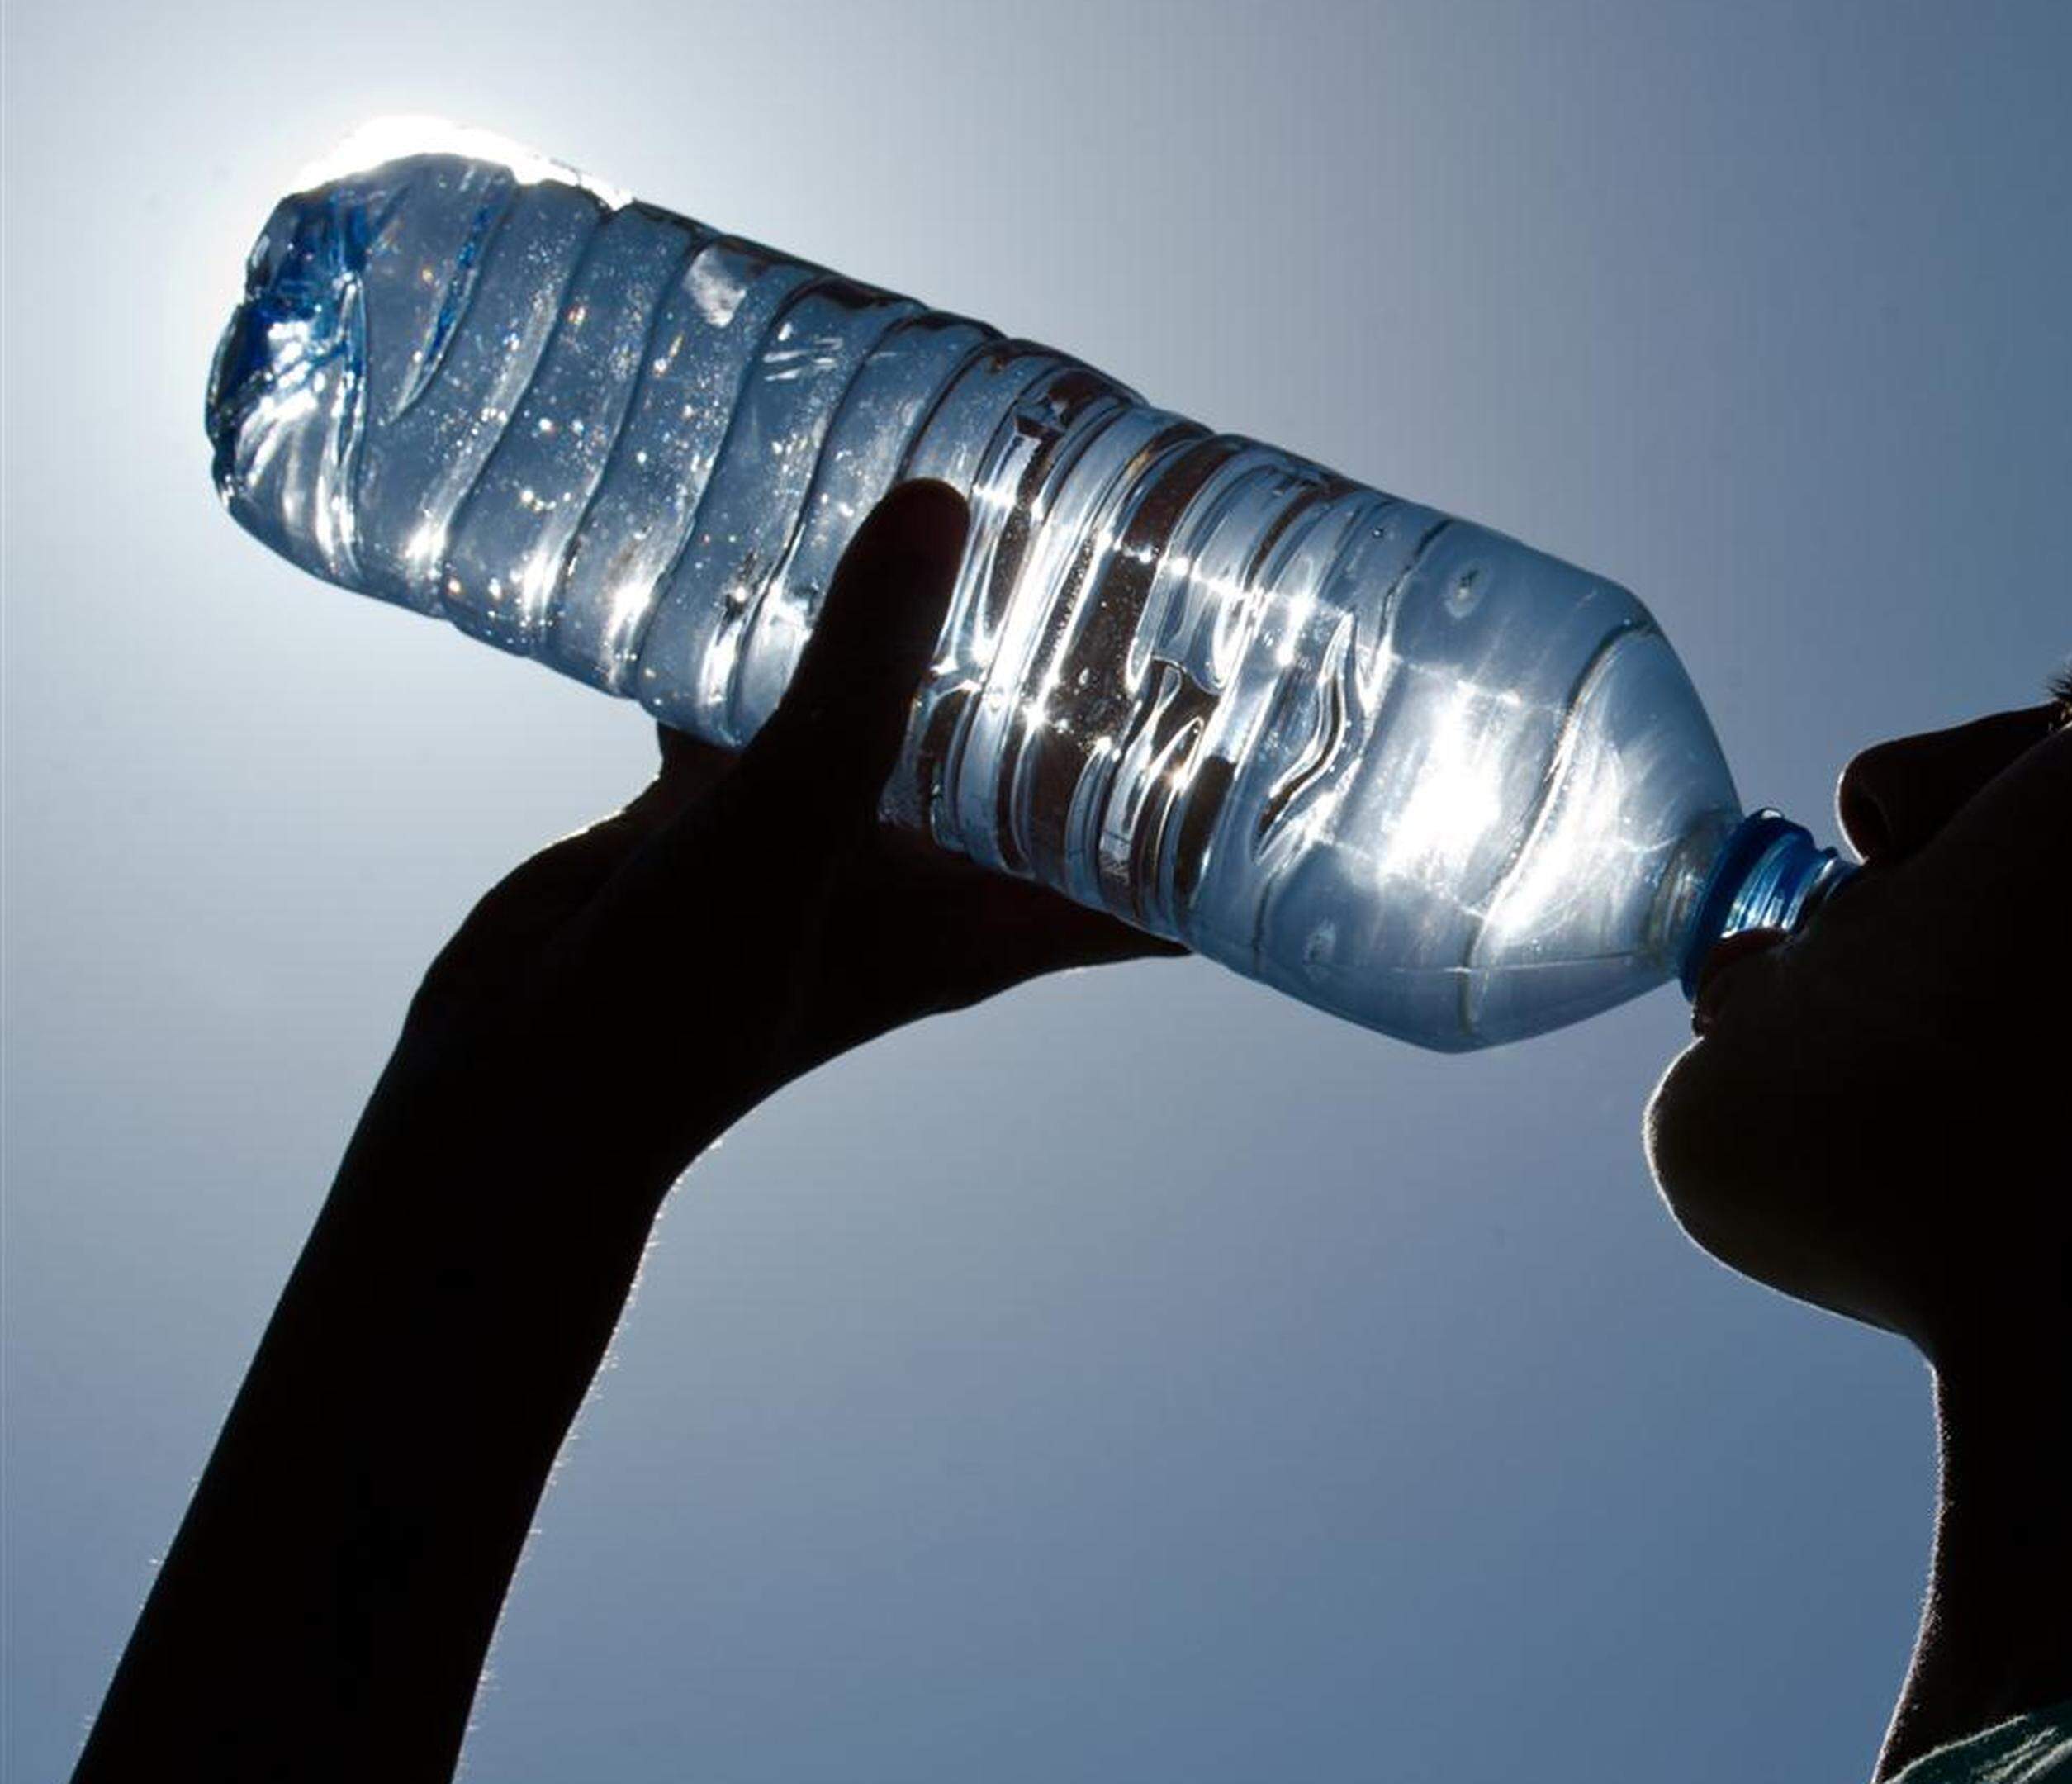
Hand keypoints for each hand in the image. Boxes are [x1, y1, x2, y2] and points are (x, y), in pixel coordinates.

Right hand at [376, 480, 1183, 1175]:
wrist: (508, 1092)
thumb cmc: (673, 1008)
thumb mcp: (793, 818)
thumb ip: (863, 672)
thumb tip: (943, 508)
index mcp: (998, 919)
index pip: (1174, 880)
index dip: (1250, 806)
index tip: (1317, 706)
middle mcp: (933, 880)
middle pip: (1056, 767)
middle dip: (1099, 669)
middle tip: (1154, 534)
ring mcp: (828, 846)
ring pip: (911, 715)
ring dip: (934, 631)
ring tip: (973, 496)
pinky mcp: (723, 813)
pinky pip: (772, 696)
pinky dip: (768, 627)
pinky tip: (758, 523)